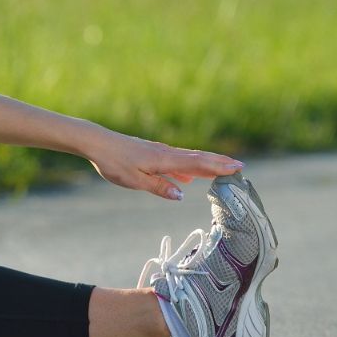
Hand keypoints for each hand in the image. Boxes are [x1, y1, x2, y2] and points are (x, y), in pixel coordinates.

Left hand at [85, 128, 243, 200]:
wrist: (96, 142)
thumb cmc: (113, 162)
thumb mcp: (135, 180)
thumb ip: (159, 187)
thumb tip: (182, 194)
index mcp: (164, 160)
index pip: (197, 164)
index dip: (218, 166)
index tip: (238, 167)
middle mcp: (165, 154)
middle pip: (197, 158)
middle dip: (219, 161)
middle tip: (239, 165)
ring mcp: (159, 152)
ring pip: (187, 158)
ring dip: (206, 163)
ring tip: (220, 169)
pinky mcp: (151, 154)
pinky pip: (175, 161)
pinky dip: (187, 166)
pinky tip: (186, 176)